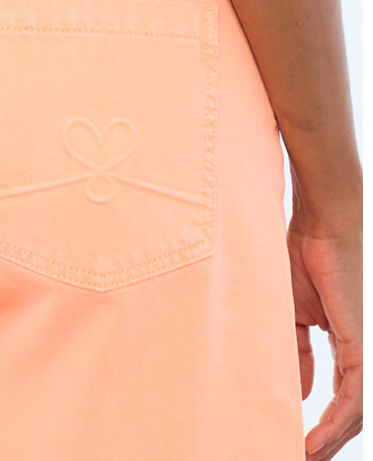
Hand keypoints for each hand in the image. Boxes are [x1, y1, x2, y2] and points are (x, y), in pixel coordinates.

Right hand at [288, 212, 362, 456]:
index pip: (338, 396)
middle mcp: (362, 352)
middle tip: (300, 459)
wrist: (322, 220)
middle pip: (349, 414)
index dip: (319, 424)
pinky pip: (354, 400)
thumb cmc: (305, 252)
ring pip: (354, 415)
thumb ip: (297, 351)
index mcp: (345, 342)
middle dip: (324, 442)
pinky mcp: (363, 347)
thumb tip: (296, 392)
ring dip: (327, 442)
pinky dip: (333, 426)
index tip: (295, 443)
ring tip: (302, 457)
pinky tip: (313, 443)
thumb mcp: (292, 311)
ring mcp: (366, 351)